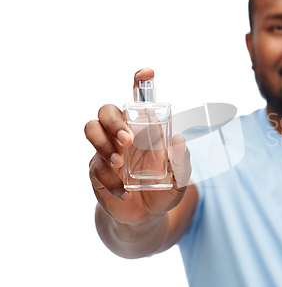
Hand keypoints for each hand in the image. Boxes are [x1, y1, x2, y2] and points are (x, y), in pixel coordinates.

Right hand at [84, 68, 191, 224]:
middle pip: (107, 110)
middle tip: (128, 140)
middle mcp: (123, 134)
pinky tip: (126, 194)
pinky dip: (112, 182)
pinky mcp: (96, 170)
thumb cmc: (162, 191)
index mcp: (144, 130)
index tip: (146, 73)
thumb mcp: (179, 180)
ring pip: (90, 128)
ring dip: (103, 144)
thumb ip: (182, 162)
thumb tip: (180, 140)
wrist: (143, 218)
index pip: (138, 100)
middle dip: (114, 121)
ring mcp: (106, 150)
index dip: (139, 82)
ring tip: (120, 162)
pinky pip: (95, 167)